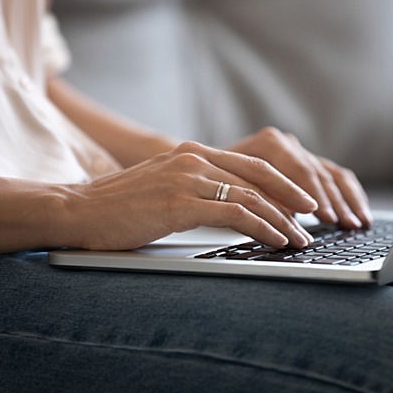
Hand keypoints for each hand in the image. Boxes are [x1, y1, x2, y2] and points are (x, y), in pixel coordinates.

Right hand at [59, 142, 317, 250]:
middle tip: (313, 216)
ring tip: (300, 238)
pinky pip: (235, 213)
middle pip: (259, 176)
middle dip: (291, 198)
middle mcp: (192, 159)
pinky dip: (262, 227)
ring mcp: (186, 179)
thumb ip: (193, 187)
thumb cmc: (117, 205)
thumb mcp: (161, 186)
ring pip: (251, 196)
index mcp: (190, 153)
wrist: (78, 210)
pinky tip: (276, 239)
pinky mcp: (180, 203)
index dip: (282, 181)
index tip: (301, 199)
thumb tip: (227, 205)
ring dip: (282, 219)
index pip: (250, 164)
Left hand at [229, 127, 371, 228]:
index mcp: (268, 143)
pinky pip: (336, 177)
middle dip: (333, 201)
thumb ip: (258, 200)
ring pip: (331, 175)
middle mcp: (286, 143)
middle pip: (317, 172)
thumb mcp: (230, 190)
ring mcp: (299, 152)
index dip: (312, 194)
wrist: (206, 171)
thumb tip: (287, 220)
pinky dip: (349, 195)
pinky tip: (360, 213)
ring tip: (358, 223)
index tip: (323, 216)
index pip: (298, 169)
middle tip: (345, 224)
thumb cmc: (215, 183)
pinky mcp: (307, 164)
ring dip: (347, 200)